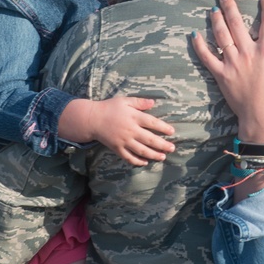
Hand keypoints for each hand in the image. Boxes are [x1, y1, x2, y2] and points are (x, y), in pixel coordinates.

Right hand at [61, 97, 175, 166]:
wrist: (92, 119)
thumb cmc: (109, 108)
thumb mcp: (124, 100)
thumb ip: (139, 102)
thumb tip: (153, 102)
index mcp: (133, 117)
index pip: (152, 123)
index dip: (163, 128)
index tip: (172, 132)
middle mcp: (130, 130)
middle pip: (150, 139)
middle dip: (162, 145)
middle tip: (172, 148)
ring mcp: (123, 141)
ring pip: (141, 150)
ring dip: (153, 155)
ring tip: (163, 157)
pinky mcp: (117, 148)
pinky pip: (128, 157)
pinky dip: (137, 161)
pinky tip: (145, 162)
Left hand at [192, 0, 263, 143]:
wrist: (262, 119)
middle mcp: (248, 53)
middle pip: (237, 24)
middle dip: (230, 7)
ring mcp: (232, 63)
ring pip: (221, 36)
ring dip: (216, 20)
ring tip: (213, 8)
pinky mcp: (221, 75)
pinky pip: (206, 57)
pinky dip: (199, 46)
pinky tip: (194, 35)